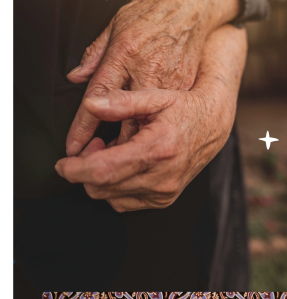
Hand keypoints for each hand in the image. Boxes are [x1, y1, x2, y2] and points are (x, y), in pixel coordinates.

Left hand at [55, 25, 246, 211]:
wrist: (213, 125)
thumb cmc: (184, 107)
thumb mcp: (155, 96)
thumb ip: (121, 101)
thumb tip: (90, 104)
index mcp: (157, 150)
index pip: (103, 171)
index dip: (75, 170)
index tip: (62, 163)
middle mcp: (162, 177)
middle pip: (102, 188)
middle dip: (85, 171)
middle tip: (94, 145)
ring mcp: (164, 192)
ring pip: (111, 198)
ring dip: (100, 179)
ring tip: (111, 151)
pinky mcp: (164, 199)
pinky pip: (125, 202)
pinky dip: (115, 187)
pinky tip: (123, 165)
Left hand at [65, 0, 240, 155]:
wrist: (193, 5)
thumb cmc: (152, 11)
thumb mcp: (116, 23)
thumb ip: (95, 54)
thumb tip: (76, 76)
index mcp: (125, 55)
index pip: (98, 99)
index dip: (83, 127)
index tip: (73, 147)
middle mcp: (148, 73)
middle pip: (125, 122)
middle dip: (107, 148)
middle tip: (92, 158)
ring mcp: (170, 83)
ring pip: (147, 126)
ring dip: (129, 145)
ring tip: (114, 156)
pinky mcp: (185, 88)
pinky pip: (165, 116)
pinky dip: (151, 132)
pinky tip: (142, 140)